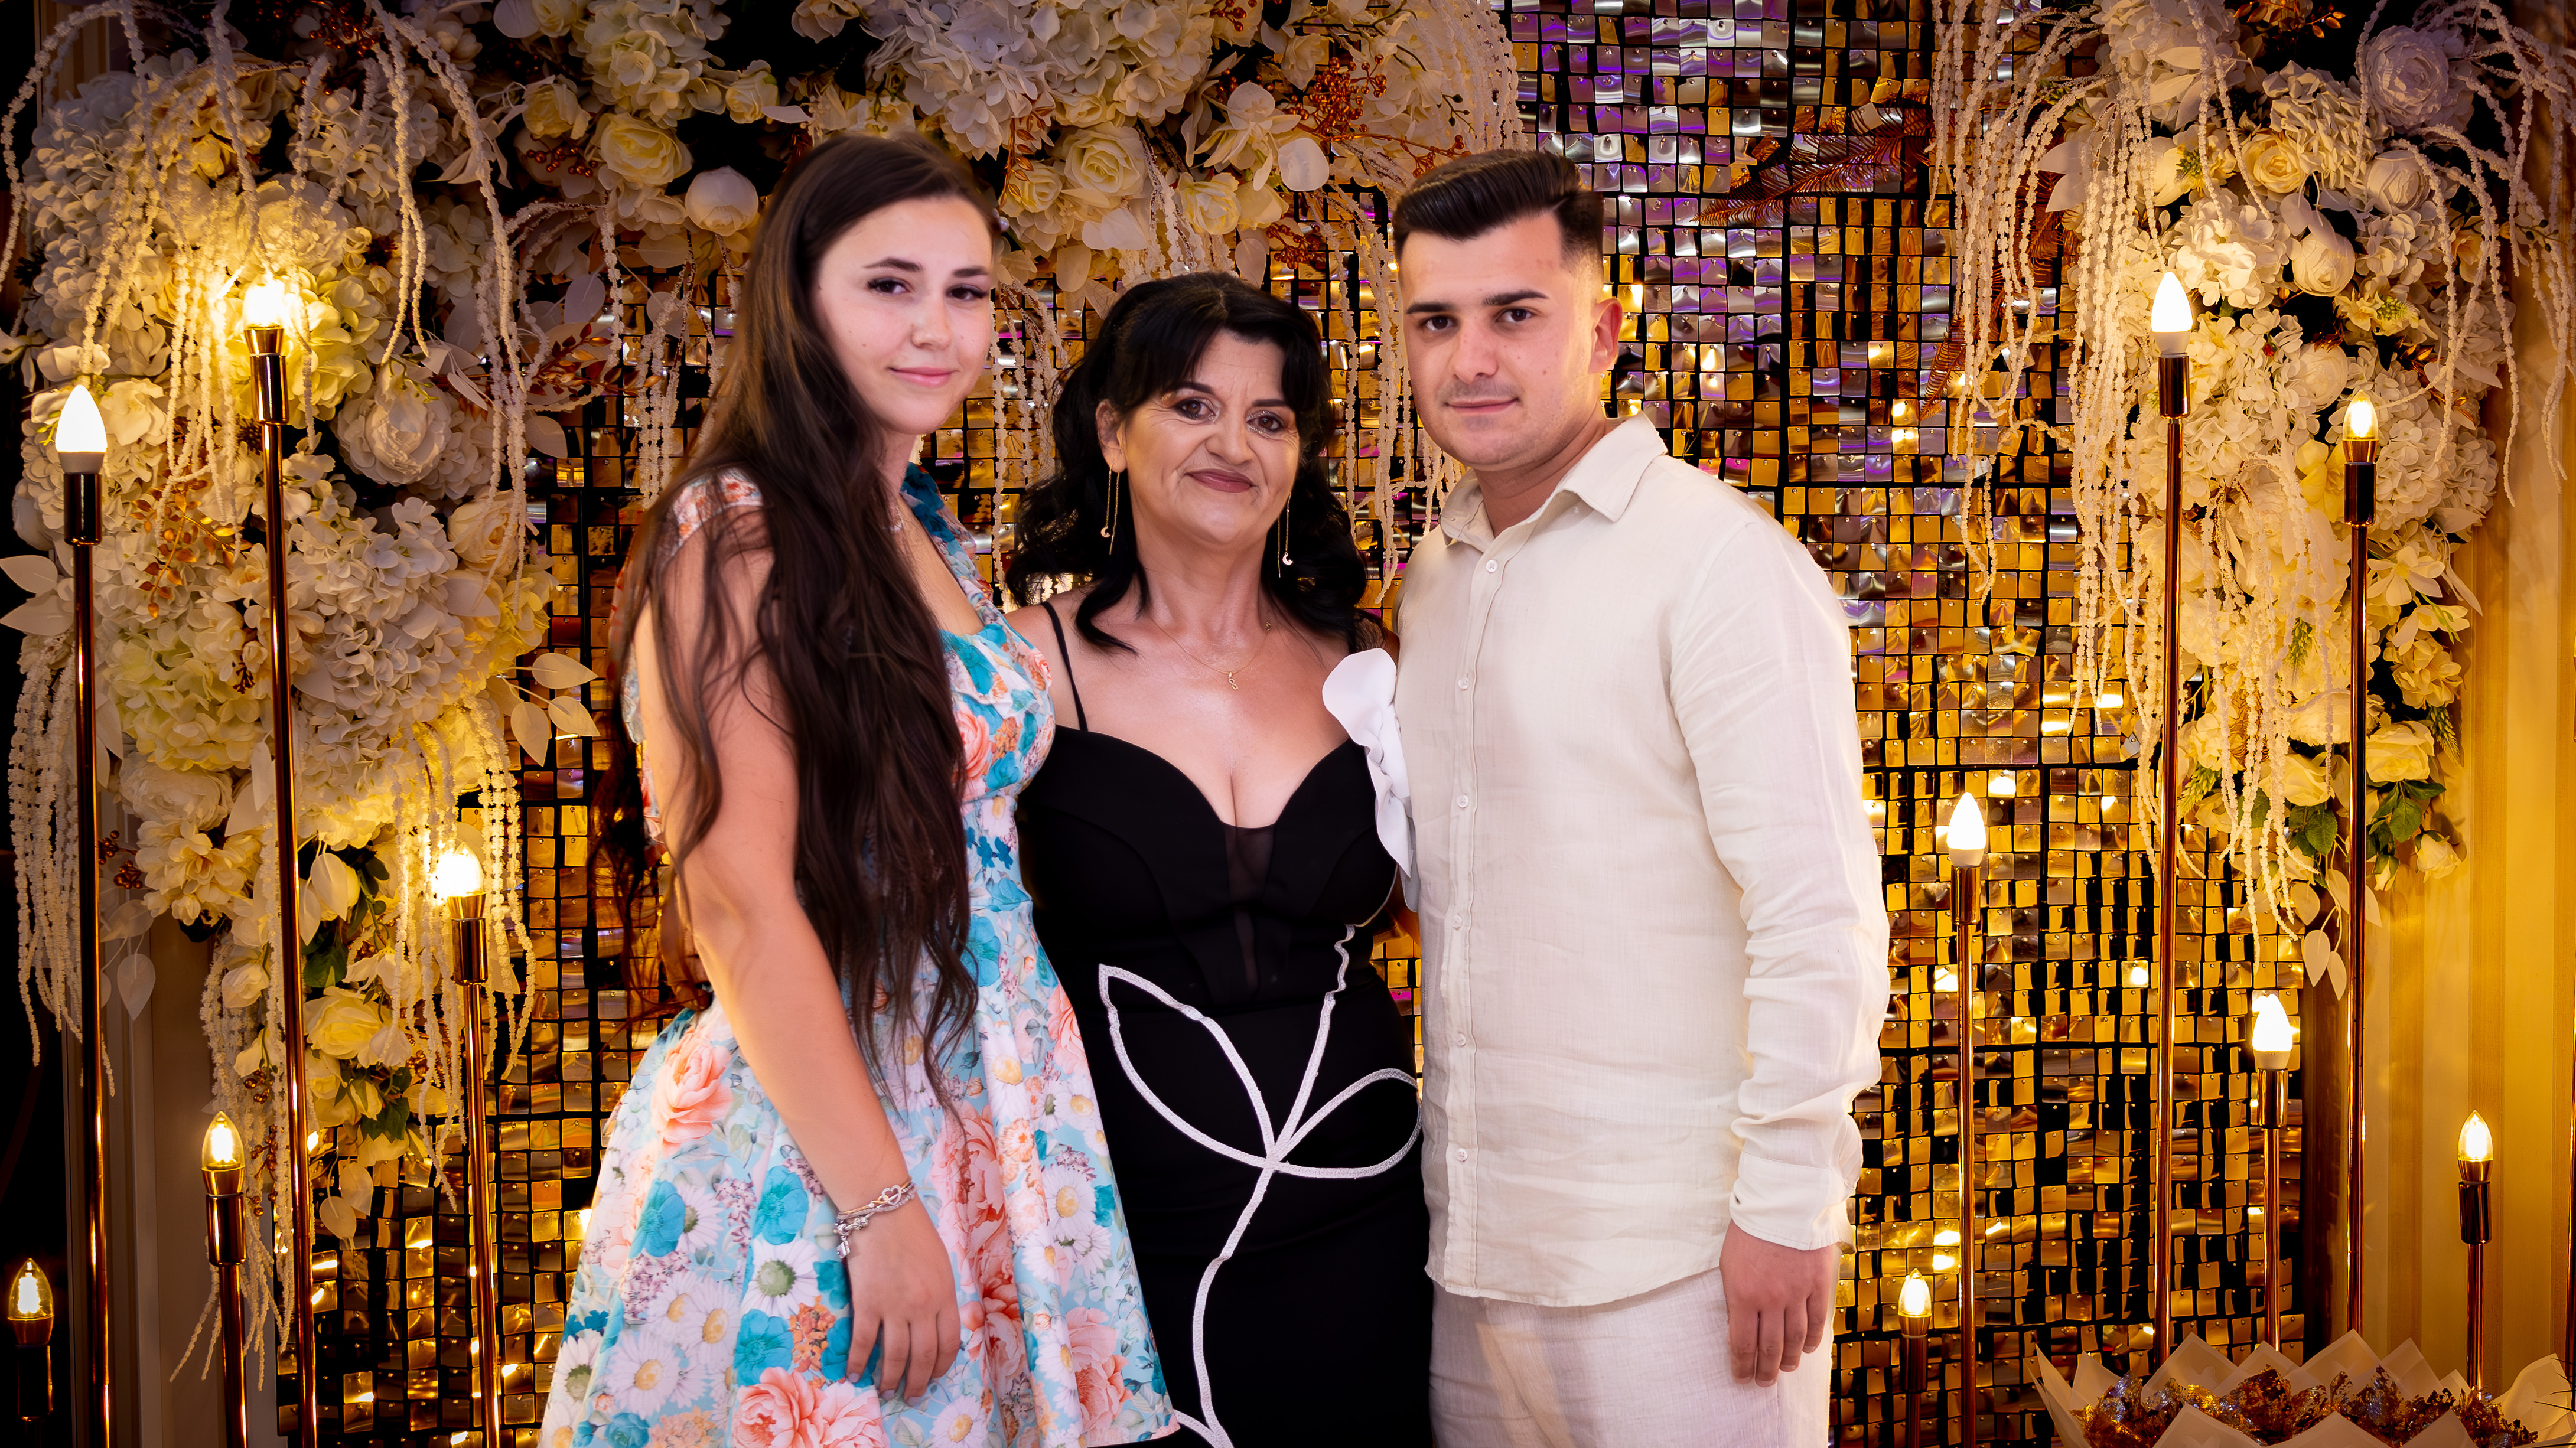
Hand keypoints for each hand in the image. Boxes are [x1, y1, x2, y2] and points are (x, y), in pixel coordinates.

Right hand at [843, 1198, 960, 1402]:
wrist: (883, 1210)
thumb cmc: (913, 1231)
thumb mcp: (941, 1263)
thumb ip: (940, 1294)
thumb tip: (935, 1320)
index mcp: (944, 1295)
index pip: (949, 1343)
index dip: (941, 1366)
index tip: (933, 1377)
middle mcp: (922, 1306)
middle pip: (923, 1355)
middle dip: (917, 1380)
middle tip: (910, 1394)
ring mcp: (894, 1306)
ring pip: (894, 1355)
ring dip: (890, 1378)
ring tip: (886, 1390)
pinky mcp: (867, 1302)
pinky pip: (863, 1341)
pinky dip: (858, 1362)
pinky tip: (855, 1373)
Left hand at [1719, 1225, 1837, 1385]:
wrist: (1783, 1203)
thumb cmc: (1749, 1230)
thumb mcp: (1729, 1263)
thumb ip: (1736, 1297)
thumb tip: (1740, 1326)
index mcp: (1743, 1295)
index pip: (1743, 1344)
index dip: (1742, 1366)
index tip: (1740, 1377)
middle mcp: (1771, 1300)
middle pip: (1770, 1348)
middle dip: (1765, 1370)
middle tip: (1763, 1382)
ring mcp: (1797, 1294)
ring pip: (1795, 1339)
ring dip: (1788, 1359)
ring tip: (1784, 1369)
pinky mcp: (1819, 1285)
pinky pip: (1816, 1321)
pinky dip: (1812, 1340)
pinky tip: (1806, 1348)